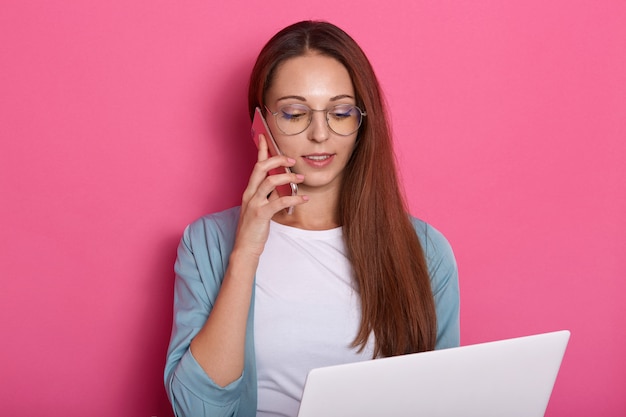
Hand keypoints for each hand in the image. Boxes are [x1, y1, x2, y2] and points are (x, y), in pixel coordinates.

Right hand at [234, 134, 307, 257]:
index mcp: (250, 191)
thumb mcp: (261, 208)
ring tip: (301, 178)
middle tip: (292, 160)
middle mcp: (250, 194)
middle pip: (261, 168)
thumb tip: (282, 187)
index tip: (265, 137)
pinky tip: (304, 198)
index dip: (261, 150)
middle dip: (277, 160)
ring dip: (288, 178)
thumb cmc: (254, 229)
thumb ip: (269, 196)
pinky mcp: (261, 214)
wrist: (245, 248)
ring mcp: (254, 203)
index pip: (255, 166)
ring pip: (270, 182)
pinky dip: (293, 198)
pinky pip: (279, 201)